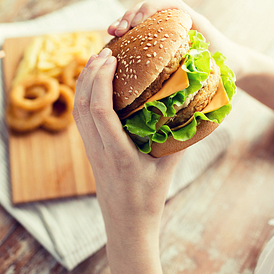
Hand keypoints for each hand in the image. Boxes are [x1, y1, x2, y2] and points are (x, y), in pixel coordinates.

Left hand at [73, 47, 182, 273]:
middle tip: (104, 51)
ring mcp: (90, 151)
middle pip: (84, 106)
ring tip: (96, 60)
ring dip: (83, 83)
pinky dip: (83, 96)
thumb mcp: (168, 166)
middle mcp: (99, 150)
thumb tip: (194, 106)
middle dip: (90, 75)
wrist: (126, 223)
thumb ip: (179, 137)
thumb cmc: (149, 197)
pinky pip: (81, 119)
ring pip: (78, 112)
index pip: (101, 112)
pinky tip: (93, 85)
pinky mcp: (89, 151)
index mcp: (119, 154)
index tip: (111, 59)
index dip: (101, 82)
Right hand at [109, 0, 273, 121]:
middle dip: (130, 15)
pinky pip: (140, 28)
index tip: (137, 23)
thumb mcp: (217, 67)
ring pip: (141, 15)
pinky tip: (114, 42)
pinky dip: (126, 33)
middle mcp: (178, 18)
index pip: (168, 2)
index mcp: (192, 20)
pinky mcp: (160, 34)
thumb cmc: (226, 66)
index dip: (150, 8)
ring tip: (112, 33)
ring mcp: (167, 24)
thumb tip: (178, 83)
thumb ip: (202, 70)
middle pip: (149, 6)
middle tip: (119, 31)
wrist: (234, 62)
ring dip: (124, 22)